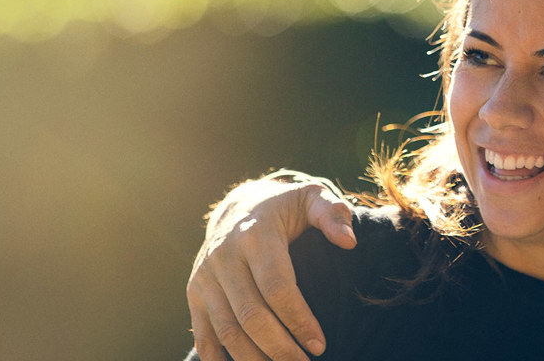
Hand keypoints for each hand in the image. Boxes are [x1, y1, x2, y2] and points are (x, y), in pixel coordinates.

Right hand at [187, 171, 356, 360]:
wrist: (237, 207)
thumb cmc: (284, 210)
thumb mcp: (310, 198)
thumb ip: (333, 214)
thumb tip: (348, 241)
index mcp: (255, 234)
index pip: (276, 286)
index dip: (298, 319)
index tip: (319, 344)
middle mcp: (224, 256)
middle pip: (251, 315)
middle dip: (280, 348)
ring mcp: (206, 277)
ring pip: (228, 330)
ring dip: (255, 360)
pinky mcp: (195, 293)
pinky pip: (204, 335)